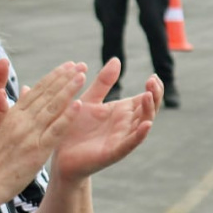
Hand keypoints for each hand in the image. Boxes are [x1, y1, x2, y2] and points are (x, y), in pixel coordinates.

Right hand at [0, 62, 86, 203]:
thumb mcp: (2, 130)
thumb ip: (16, 111)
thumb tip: (26, 91)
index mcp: (12, 114)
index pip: (36, 90)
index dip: (53, 76)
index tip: (67, 66)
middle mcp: (21, 120)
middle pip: (46, 93)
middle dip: (64, 77)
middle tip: (80, 64)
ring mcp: (29, 134)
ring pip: (52, 107)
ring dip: (69, 89)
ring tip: (83, 76)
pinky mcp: (36, 150)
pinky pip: (55, 130)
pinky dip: (67, 116)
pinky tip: (79, 104)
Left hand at [51, 58, 158, 183]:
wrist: (58, 153)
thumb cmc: (74, 126)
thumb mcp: (89, 100)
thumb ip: (103, 82)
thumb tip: (116, 59)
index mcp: (121, 111)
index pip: (145, 98)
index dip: (152, 88)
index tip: (153, 76)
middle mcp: (125, 125)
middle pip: (148, 110)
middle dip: (154, 96)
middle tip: (153, 81)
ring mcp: (121, 139)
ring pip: (142, 125)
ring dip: (149, 111)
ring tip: (150, 95)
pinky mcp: (112, 152)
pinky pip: (129, 144)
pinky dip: (139, 135)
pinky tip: (146, 124)